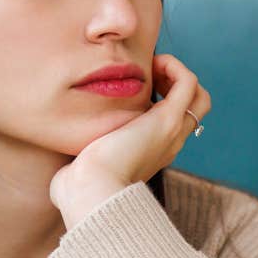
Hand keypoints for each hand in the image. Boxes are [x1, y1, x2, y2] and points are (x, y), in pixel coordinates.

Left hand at [48, 54, 212, 225]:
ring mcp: (171, 131)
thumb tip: (59, 174)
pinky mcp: (167, 120)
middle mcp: (169, 142)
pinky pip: (188, 83)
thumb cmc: (80, 187)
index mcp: (153, 152)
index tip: (135, 88)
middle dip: (175, 84)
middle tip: (148, 76)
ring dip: (177, 74)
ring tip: (152, 68)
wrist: (90, 192)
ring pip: (198, 96)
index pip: (174, 121)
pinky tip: (152, 65)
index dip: (162, 98)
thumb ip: (80, 164)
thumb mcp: (84, 168)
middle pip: (194, 109)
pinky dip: (175, 67)